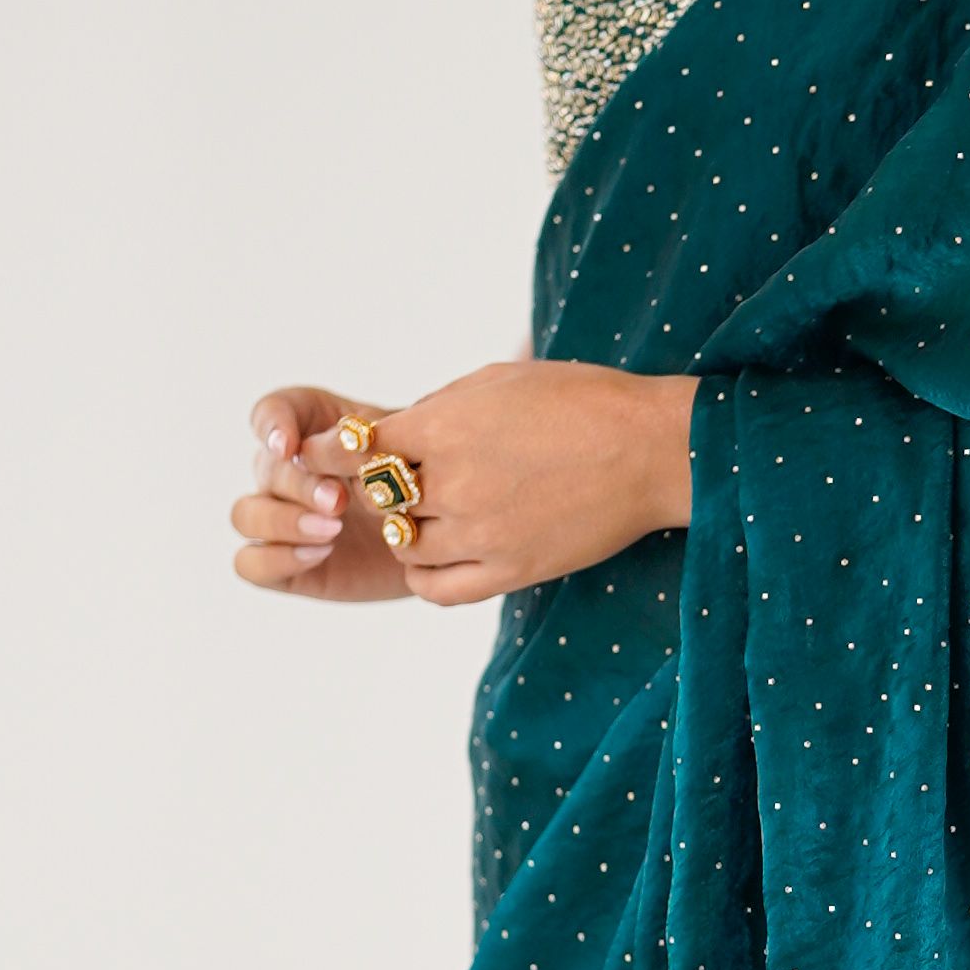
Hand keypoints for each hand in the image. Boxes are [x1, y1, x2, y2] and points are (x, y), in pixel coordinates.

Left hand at [229, 362, 695, 608]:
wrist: (648, 449)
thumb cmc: (580, 400)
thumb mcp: (498, 380)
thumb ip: (438, 408)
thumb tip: (396, 430)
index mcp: (443, 428)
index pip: (352, 451)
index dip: (328, 455)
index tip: (322, 457)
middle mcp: (452, 483)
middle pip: (376, 501)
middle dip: (376, 491)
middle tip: (390, 484)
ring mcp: (479, 533)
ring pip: (403, 545)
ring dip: (404, 531)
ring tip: (427, 514)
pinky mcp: (508, 570)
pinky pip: (436, 588)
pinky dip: (423, 573)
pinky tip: (434, 555)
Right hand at [231, 389, 414, 600]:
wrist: (437, 540)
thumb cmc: (421, 483)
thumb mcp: (409, 451)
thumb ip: (378, 440)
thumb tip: (353, 436)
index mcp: (313, 428)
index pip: (272, 411)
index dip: (272, 424)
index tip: (290, 446)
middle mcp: (286, 471)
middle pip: (266, 468)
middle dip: (300, 484)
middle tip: (338, 501)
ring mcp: (280, 518)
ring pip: (244, 514)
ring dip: (282, 521)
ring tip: (332, 530)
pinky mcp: (283, 564)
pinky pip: (250, 563)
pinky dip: (276, 559)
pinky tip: (319, 554)